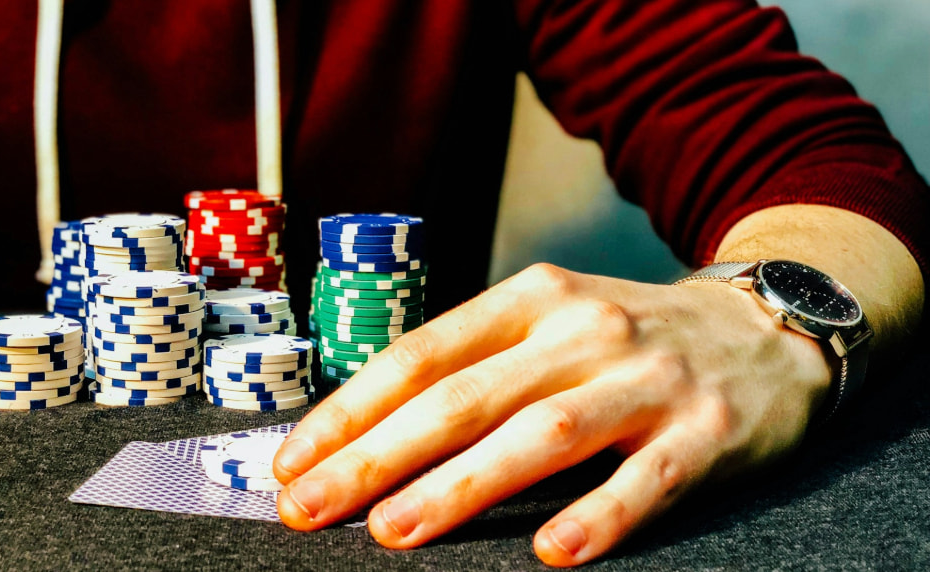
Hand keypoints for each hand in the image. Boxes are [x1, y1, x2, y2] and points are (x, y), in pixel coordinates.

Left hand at [273, 263, 831, 566]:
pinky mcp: (704, 431)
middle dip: (376, 456)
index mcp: (531, 299)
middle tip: (310, 507)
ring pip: (543, 434)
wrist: (764, 327)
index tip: (295, 462)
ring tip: (395, 531)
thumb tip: (372, 429)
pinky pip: (646, 480)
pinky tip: (554, 553)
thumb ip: (478, 363)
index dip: (351, 410)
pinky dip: (600, 516)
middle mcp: (582, 329)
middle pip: (464, 397)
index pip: (420, 354)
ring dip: (463, 486)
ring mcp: (645, 379)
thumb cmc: (628, 338)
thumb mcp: (551, 322)